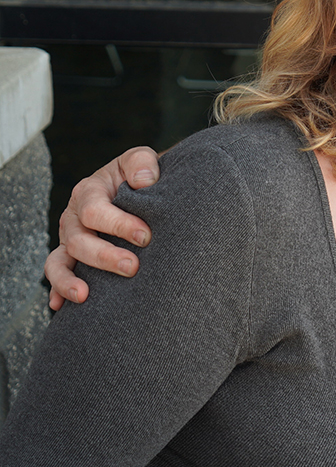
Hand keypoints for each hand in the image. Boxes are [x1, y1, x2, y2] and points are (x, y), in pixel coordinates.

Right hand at [47, 147, 160, 309]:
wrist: (139, 189)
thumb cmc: (139, 175)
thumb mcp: (139, 160)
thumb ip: (142, 163)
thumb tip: (144, 181)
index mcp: (89, 192)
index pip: (96, 211)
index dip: (119, 224)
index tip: (145, 236)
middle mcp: (74, 217)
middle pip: (79, 240)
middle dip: (104, 256)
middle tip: (133, 267)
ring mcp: (71, 238)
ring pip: (60, 261)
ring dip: (69, 280)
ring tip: (86, 295)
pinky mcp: (74, 256)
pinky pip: (59, 274)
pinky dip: (58, 290)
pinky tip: (61, 307)